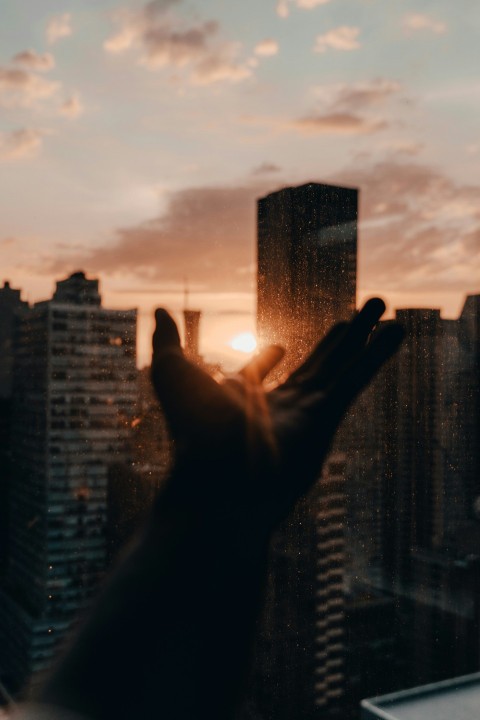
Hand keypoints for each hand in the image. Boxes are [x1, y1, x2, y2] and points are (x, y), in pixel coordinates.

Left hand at [151, 298, 402, 529]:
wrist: (219, 476)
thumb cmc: (190, 428)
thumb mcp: (170, 371)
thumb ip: (167, 339)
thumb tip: (159, 310)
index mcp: (242, 401)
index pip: (258, 377)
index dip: (266, 360)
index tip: (279, 348)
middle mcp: (279, 409)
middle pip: (315, 366)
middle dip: (336, 341)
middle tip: (354, 317)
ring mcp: (307, 413)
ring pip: (343, 366)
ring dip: (366, 337)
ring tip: (386, 307)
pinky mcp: (328, 416)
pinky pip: (357, 378)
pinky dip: (378, 353)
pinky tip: (396, 330)